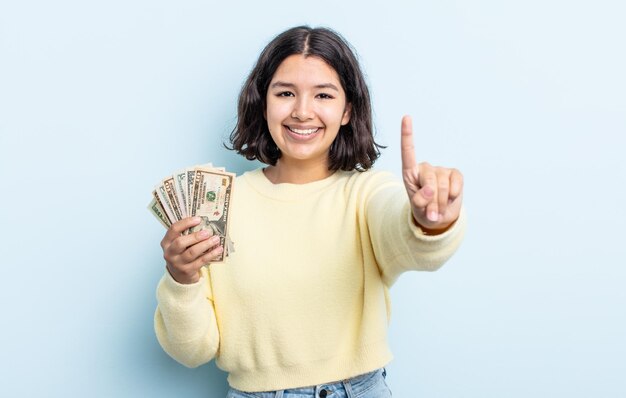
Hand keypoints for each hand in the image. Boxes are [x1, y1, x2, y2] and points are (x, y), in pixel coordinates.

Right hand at [160, 217, 223, 283]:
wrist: (179, 275)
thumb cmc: (181, 254)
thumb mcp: (178, 245)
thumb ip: (186, 235)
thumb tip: (204, 223)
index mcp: (166, 242)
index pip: (173, 229)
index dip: (186, 223)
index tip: (198, 219)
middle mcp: (170, 253)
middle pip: (180, 242)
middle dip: (195, 236)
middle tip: (208, 232)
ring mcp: (178, 263)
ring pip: (192, 252)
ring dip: (206, 244)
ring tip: (216, 239)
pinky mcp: (187, 270)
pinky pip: (201, 261)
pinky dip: (211, 254)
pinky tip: (219, 249)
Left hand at [401, 115, 462, 232]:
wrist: (439, 218)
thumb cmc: (423, 210)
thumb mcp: (417, 208)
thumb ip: (419, 200)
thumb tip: (430, 190)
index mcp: (410, 172)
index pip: (408, 151)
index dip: (407, 134)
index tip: (406, 117)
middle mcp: (425, 168)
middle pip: (429, 180)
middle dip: (431, 201)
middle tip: (431, 213)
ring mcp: (441, 170)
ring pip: (442, 186)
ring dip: (441, 203)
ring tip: (438, 210)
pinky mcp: (455, 174)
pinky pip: (456, 184)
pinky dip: (453, 195)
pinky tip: (451, 198)